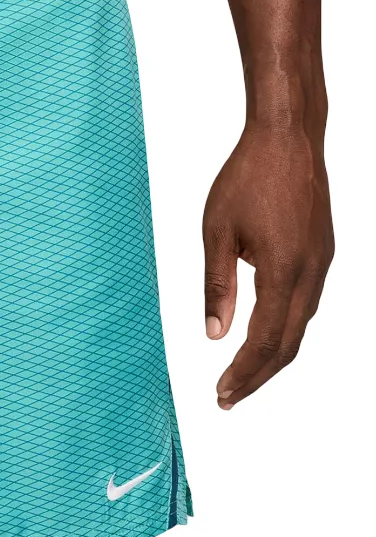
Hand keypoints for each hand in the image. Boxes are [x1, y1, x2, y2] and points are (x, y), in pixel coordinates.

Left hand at [203, 124, 332, 408]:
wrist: (288, 138)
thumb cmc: (248, 178)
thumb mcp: (217, 233)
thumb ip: (216, 286)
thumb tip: (214, 334)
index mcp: (284, 270)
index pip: (265, 339)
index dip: (244, 372)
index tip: (221, 393)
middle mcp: (311, 273)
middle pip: (288, 343)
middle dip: (258, 375)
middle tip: (227, 397)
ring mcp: (322, 263)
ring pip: (300, 326)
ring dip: (272, 355)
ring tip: (241, 375)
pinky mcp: (322, 253)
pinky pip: (306, 304)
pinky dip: (285, 329)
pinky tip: (263, 336)